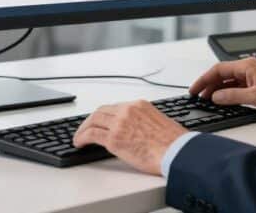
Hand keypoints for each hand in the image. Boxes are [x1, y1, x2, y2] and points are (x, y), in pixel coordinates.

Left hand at [72, 100, 186, 175]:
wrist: (177, 151)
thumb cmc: (173, 142)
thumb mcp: (159, 122)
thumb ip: (145, 121)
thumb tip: (137, 130)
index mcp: (139, 105)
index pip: (115, 107)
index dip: (105, 115)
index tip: (100, 121)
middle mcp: (127, 110)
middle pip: (101, 111)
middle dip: (91, 120)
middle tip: (85, 128)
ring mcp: (119, 123)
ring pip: (93, 121)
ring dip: (83, 129)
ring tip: (79, 137)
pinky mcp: (114, 139)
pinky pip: (91, 134)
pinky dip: (82, 137)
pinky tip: (79, 143)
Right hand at [189, 57, 255, 113]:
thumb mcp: (255, 96)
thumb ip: (233, 96)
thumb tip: (216, 97)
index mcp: (247, 66)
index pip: (218, 70)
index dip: (204, 80)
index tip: (195, 89)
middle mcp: (249, 68)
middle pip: (222, 75)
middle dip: (209, 85)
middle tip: (199, 96)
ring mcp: (254, 76)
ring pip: (230, 81)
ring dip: (219, 90)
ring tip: (209, 100)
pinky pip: (238, 87)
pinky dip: (230, 93)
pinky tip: (226, 101)